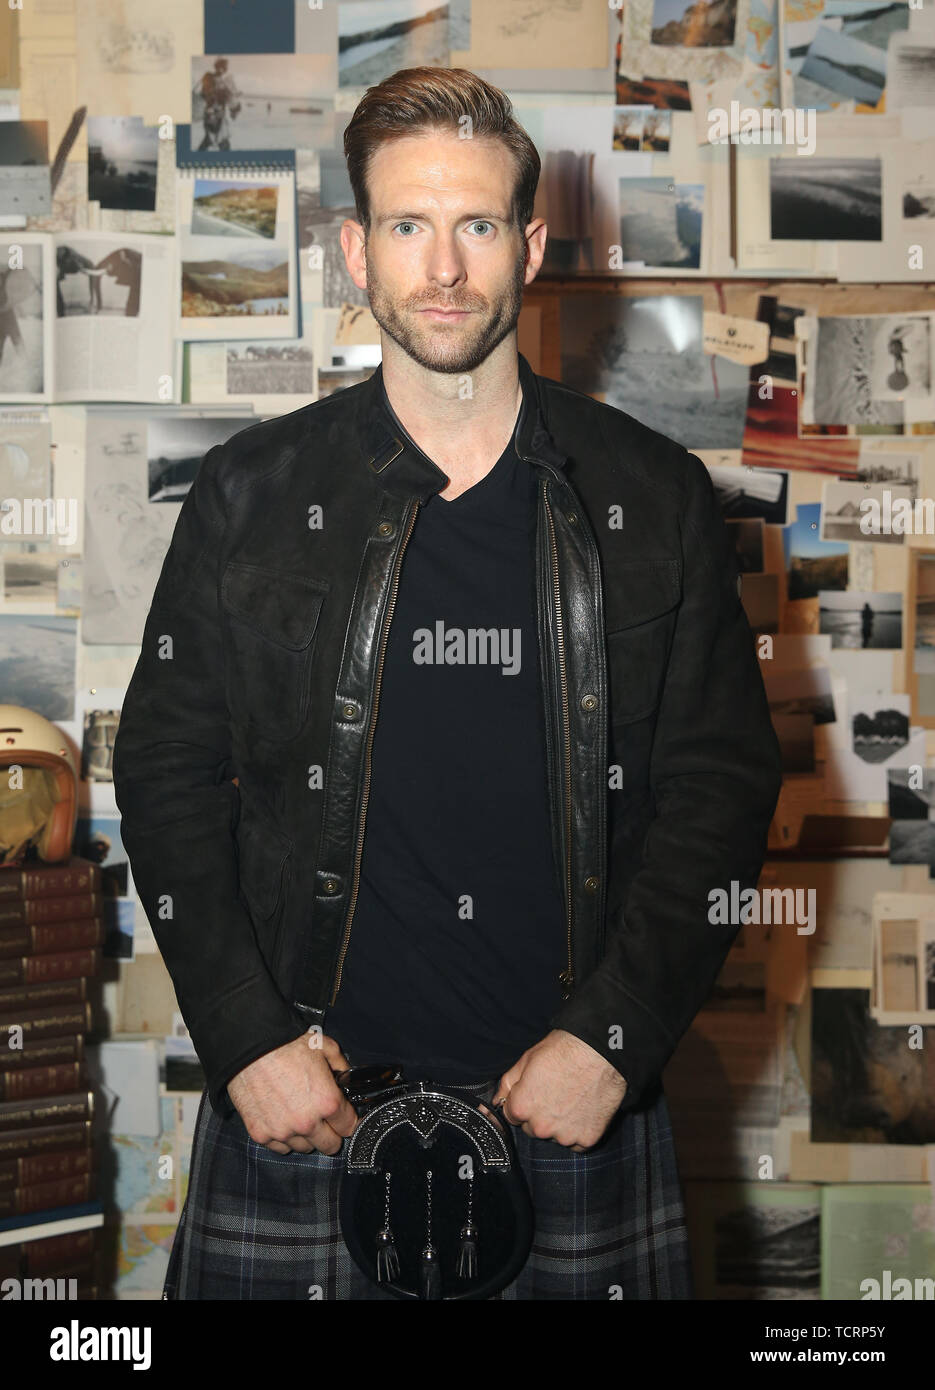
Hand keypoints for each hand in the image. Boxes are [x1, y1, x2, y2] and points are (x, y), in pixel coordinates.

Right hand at [227, 1031, 358, 1155]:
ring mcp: (282, 1132)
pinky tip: (283, 1120)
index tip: (344, 1116)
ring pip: (305, 1148)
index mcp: (327, 1102)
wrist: (250, 1047)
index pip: (350, 1127)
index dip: (348, 1119)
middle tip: (324, 1119)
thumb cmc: (286, 1045)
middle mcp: (306, 1123)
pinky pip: (279, 1148)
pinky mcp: (261, 1134)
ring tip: (300, 1115)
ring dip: (306, 1136)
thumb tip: (346, 1077)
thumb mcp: (325, 1047)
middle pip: (330, 1146)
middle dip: (331, 1133)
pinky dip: (284, 1138)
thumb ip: (341, 1066)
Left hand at [489, 1030, 627, 1151]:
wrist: (602, 1052)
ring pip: (555, 1137)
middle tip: (555, 1093)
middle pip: (533, 1128)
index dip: (522, 1102)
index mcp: (522, 1107)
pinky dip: (578, 1131)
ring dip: (559, 1124)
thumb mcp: (527, 1059)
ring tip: (572, 1099)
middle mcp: (541, 1127)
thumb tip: (497, 1102)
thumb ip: (507, 1084)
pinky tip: (583, 1110)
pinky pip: (577, 1143)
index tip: (534, 1092)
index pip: (511, 1116)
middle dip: (539, 1115)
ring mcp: (565, 1136)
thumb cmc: (565, 1050)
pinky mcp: (587, 1139)